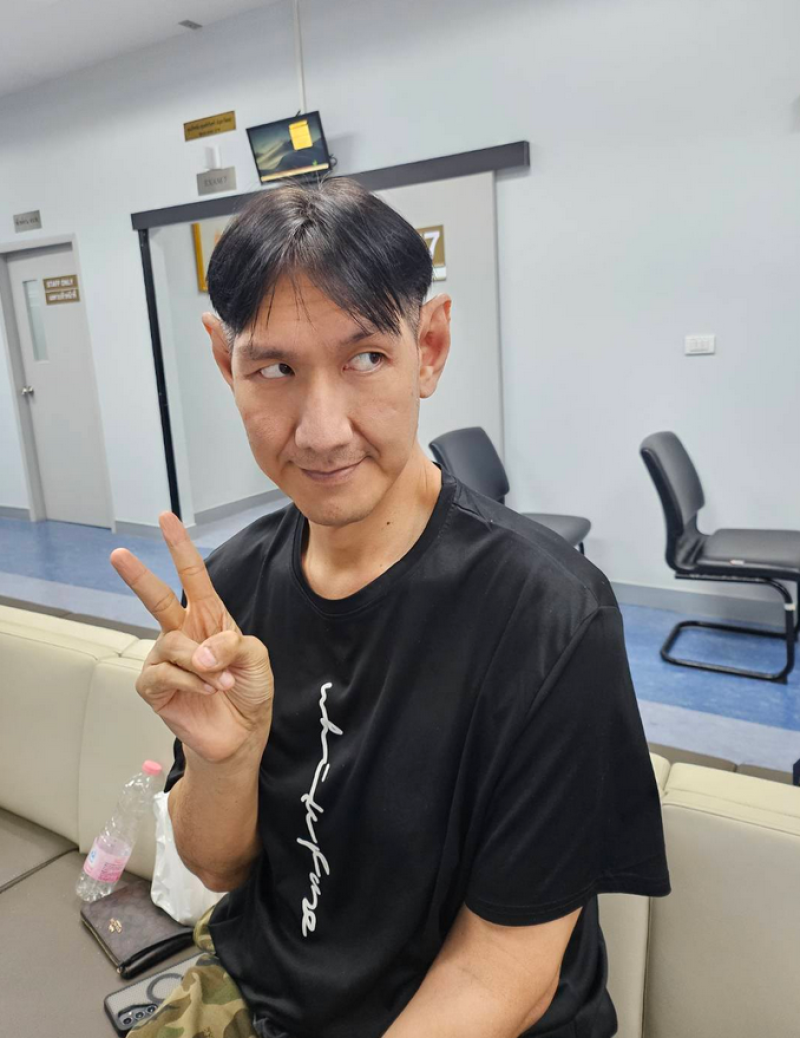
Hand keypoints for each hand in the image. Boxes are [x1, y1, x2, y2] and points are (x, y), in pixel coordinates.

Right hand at [110, 512, 273, 763]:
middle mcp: (182, 632)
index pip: (192, 575)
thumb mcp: (257, 659)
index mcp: (208, 618)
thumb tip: (201, 651)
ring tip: (221, 682)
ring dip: (203, 665)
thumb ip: (234, 644)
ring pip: (172, 645)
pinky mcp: (154, 686)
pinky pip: (164, 673)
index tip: (166, 517)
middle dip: (138, 576)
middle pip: (157, 598)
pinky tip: (206, 692)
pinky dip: (191, 682)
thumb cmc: (248, 690)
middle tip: (119, 553)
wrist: (241, 734)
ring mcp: (165, 659)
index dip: (180, 547)